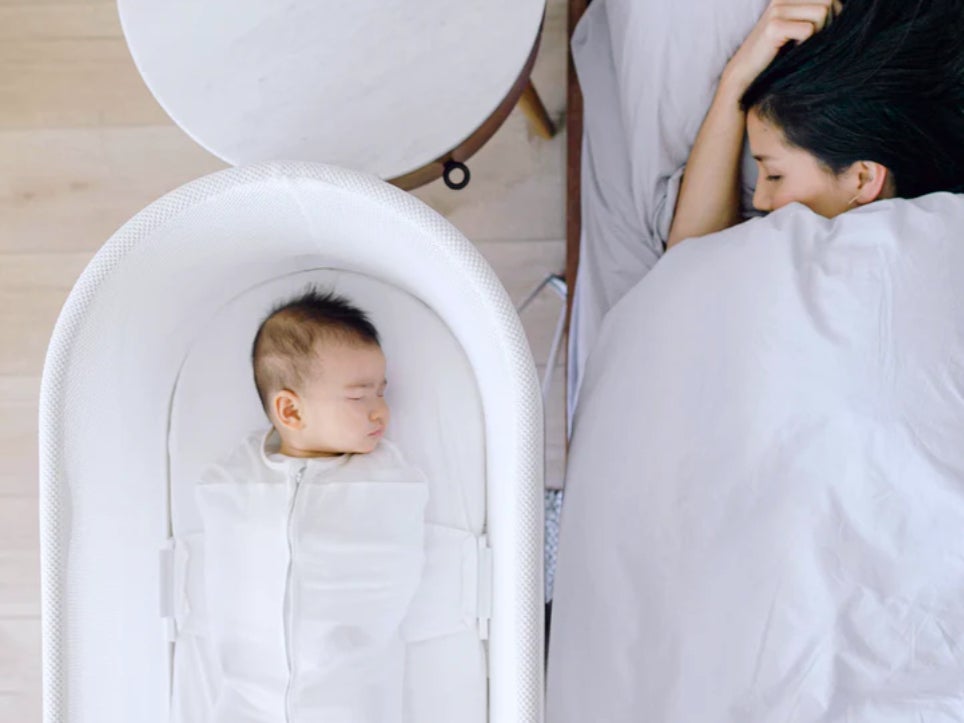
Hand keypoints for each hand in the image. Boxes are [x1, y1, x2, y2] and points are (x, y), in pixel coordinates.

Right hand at [721, 0, 841, 94]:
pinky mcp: (774, 26)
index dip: (833, 14)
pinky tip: (793, 51)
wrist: (744, 74)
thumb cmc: (775, 55)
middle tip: (812, 42)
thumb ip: (814, 13)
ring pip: (822, 12)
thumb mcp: (796, 28)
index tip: (819, 32)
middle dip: (828, 23)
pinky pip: (808, 30)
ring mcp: (777, 10)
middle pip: (828, 1)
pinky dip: (806, 44)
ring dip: (819, 33)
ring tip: (802, 46)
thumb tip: (842, 9)